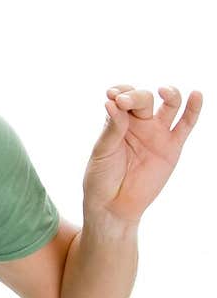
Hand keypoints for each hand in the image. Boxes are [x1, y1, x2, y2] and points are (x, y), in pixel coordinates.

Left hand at [82, 85, 203, 224]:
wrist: (113, 206)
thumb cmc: (101, 177)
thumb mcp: (102, 151)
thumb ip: (112, 128)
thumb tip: (112, 102)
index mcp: (118, 120)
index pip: (123, 96)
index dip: (120, 91)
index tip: (112, 95)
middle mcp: (139, 123)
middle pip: (144, 98)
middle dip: (135, 97)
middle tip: (123, 101)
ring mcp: (157, 134)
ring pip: (169, 105)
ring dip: (170, 93)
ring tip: (163, 91)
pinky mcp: (172, 147)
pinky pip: (186, 125)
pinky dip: (193, 110)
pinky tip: (196, 95)